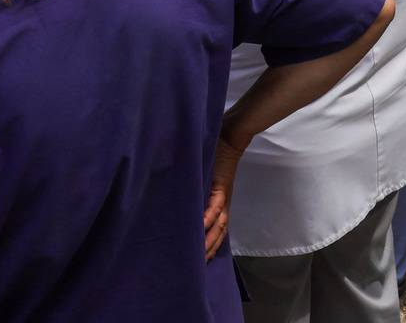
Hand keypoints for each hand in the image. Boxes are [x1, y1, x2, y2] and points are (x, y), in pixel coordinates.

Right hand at [202, 134, 242, 260]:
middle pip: (219, 233)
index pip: (216, 231)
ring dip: (210, 239)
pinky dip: (208, 216)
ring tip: (199, 253)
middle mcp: (222, 204)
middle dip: (209, 249)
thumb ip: (195, 192)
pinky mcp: (221, 187)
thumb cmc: (215, 158)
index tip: (200, 261)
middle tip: (197, 265)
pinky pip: (215, 205)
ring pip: (219, 224)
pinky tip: (200, 227)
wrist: (229, 140)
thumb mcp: (204, 180)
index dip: (210, 246)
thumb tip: (176, 200)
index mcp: (219, 205)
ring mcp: (223, 197)